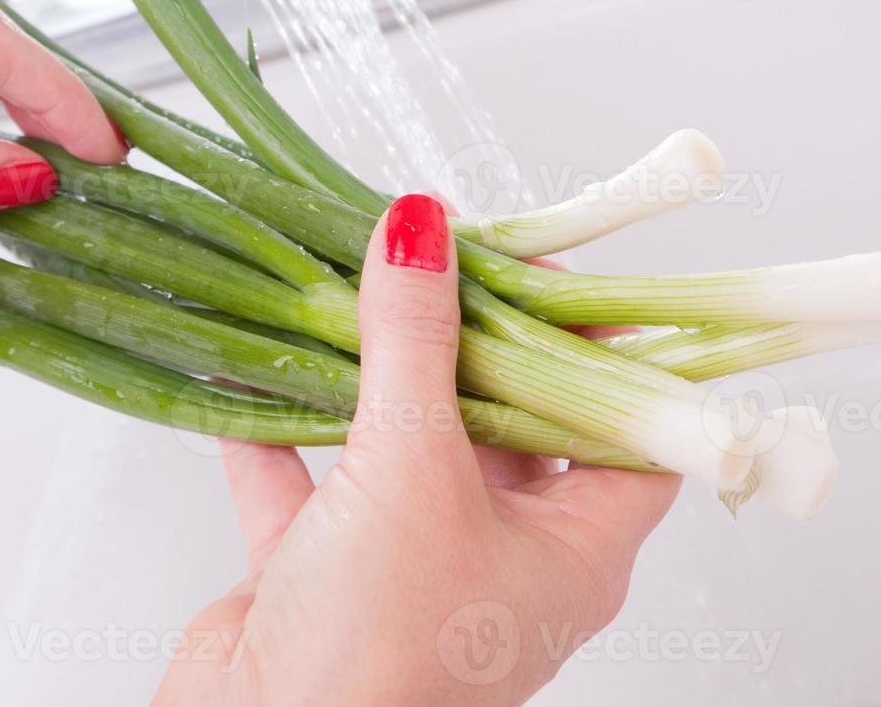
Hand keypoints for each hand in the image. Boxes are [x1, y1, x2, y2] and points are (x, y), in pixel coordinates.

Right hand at [157, 195, 679, 705]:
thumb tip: (423, 231)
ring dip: (371, 379)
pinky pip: (308, 487)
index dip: (607, 350)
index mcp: (572, 554)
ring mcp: (410, 569)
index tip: (561, 274)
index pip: (626, 431)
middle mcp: (500, 561)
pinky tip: (255, 374)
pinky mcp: (324, 579)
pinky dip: (281, 435)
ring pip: (401, 450)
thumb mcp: (412, 469)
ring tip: (355, 293)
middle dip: (471, 343)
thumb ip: (414, 343)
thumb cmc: (379, 648)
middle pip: (507, 425)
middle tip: (446, 260)